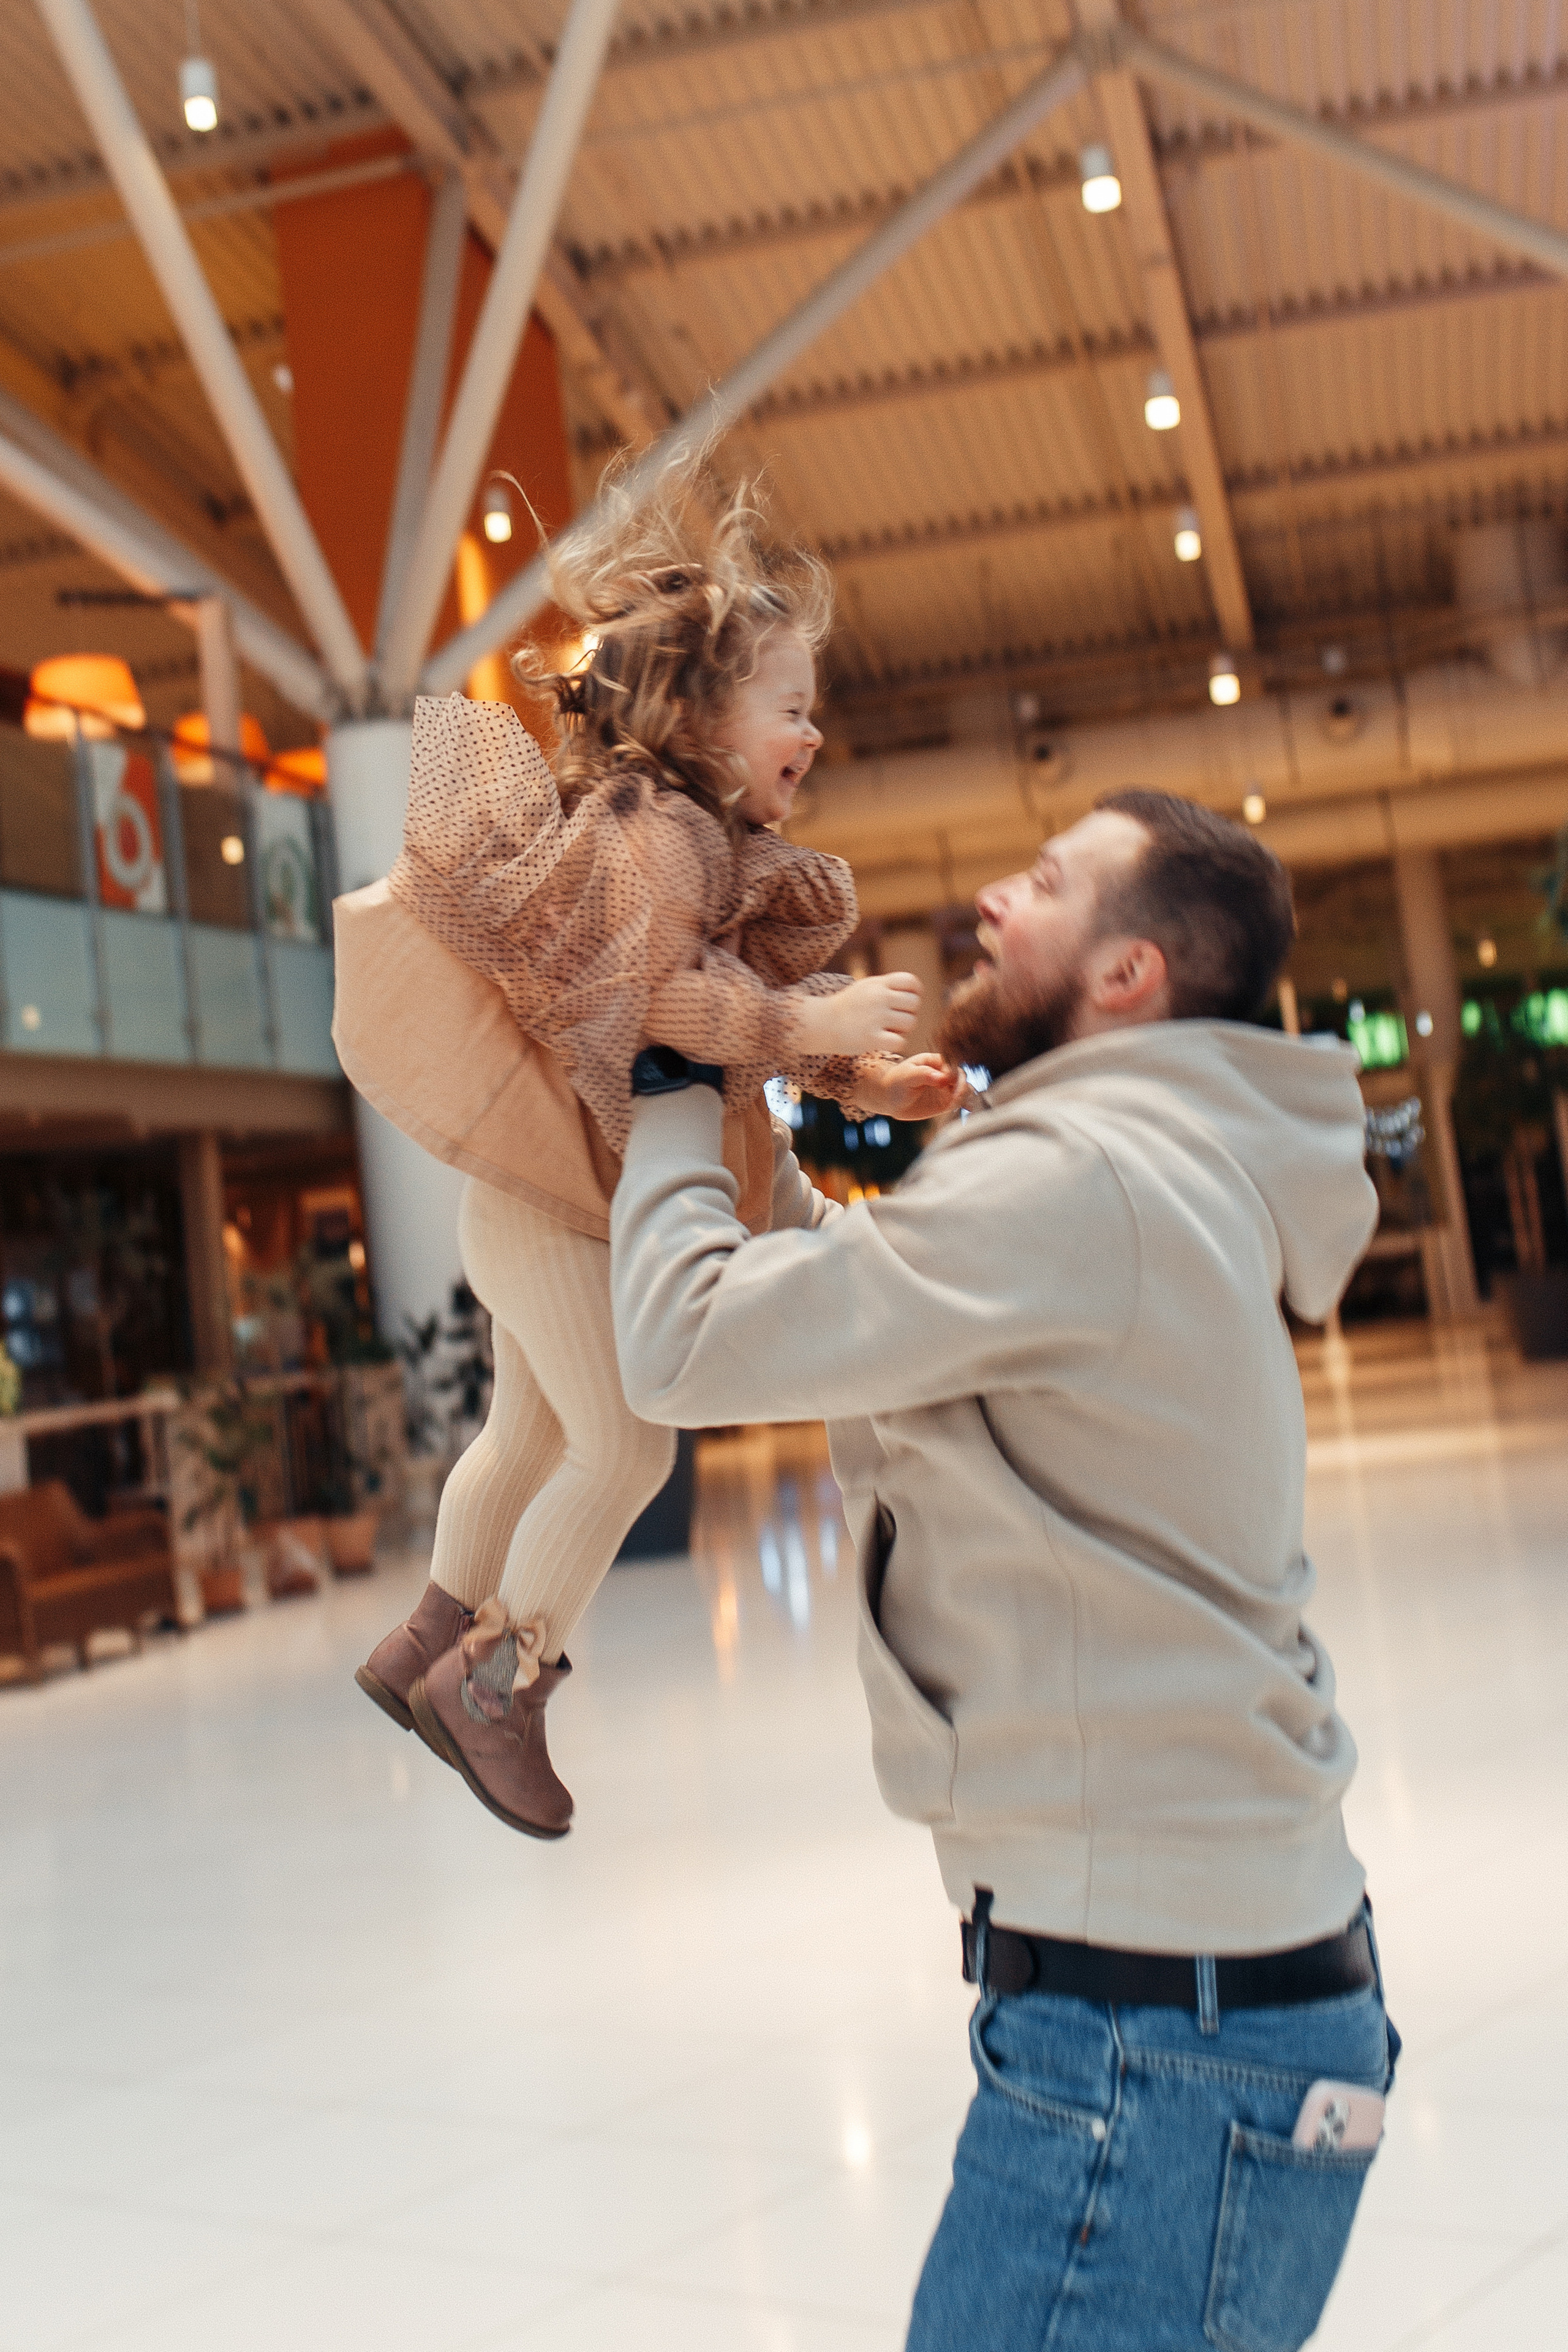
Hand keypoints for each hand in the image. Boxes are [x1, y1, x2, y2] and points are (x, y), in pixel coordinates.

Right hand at [794, 972, 921, 1057]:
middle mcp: (878, 997)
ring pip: (910, 1023)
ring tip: (888, 1031)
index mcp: (877, 983)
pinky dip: (896, 1043)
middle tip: (895, 1020)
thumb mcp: (865, 987)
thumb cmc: (846, 1007)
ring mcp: (875, 1018)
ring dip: (903, 1030)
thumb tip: (915, 990)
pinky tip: (884, 1041)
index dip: (914, 993)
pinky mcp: (871, 1038)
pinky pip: (900, 1041)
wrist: (819, 1023)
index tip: (904, 1003)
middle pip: (914, 1003)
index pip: (911, 982)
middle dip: (909, 1013)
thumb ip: (887, 986)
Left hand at [855, 1052, 966, 1120]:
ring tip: (957, 1103)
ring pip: (964, 1089)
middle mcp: (943, 1073)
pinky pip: (960, 1102)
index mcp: (935, 1061)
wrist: (889, 1098)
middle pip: (961, 1077)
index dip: (952, 1073)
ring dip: (965, 1096)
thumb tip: (942, 1078)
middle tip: (955, 1097)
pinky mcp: (946, 1101)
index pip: (951, 1064)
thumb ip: (924, 1075)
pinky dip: (966, 1104)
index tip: (947, 1082)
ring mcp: (946, 1088)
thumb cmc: (896, 1082)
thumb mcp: (907, 1076)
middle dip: (961, 1086)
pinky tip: (968, 1108)